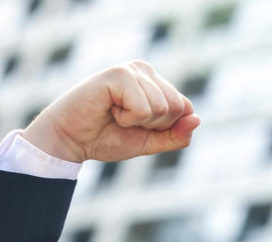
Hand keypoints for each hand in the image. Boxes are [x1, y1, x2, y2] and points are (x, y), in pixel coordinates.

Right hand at [22, 61, 199, 162]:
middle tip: (125, 120)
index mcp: (155, 82)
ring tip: (115, 114)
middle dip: (154, 125)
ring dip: (138, 122)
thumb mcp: (151, 142)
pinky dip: (127, 118)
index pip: (185, 108)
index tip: (138, 125)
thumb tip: (198, 119)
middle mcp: (145, 70)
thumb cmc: (108, 137)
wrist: (73, 141)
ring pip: (163, 108)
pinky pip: (144, 108)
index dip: (165, 127)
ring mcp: (132, 69)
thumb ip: (177, 135)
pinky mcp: (119, 74)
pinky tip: (108, 109)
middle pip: (178, 107)